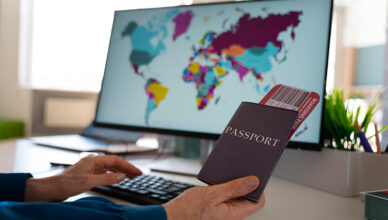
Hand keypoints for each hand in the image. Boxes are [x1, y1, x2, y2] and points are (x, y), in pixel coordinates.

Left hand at [25, 155, 141, 201]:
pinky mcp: (88, 175)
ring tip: (130, 176)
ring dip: (121, 171)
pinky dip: (113, 175)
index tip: (137, 172)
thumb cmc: (65, 183)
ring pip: (110, 168)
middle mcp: (92, 163)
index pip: (116, 161)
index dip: (128, 166)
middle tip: (137, 174)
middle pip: (114, 163)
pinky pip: (104, 173)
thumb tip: (121, 176)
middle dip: (127, 168)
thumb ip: (107, 178)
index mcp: (93, 160)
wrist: (51, 189)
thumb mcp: (89, 181)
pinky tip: (116, 179)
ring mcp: (90, 169)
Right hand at [163, 176, 264, 219]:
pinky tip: (217, 180)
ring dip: (233, 184)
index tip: (253, 174)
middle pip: (247, 197)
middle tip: (239, 170)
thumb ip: (234, 188)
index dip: (258, 187)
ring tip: (226, 173)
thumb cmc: (188, 210)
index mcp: (234, 214)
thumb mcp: (212, 194)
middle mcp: (231, 214)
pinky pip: (225, 196)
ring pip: (235, 195)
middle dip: (244, 183)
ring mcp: (223, 211)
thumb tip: (254, 182)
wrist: (171, 217)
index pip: (257, 201)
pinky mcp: (216, 208)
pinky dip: (224, 186)